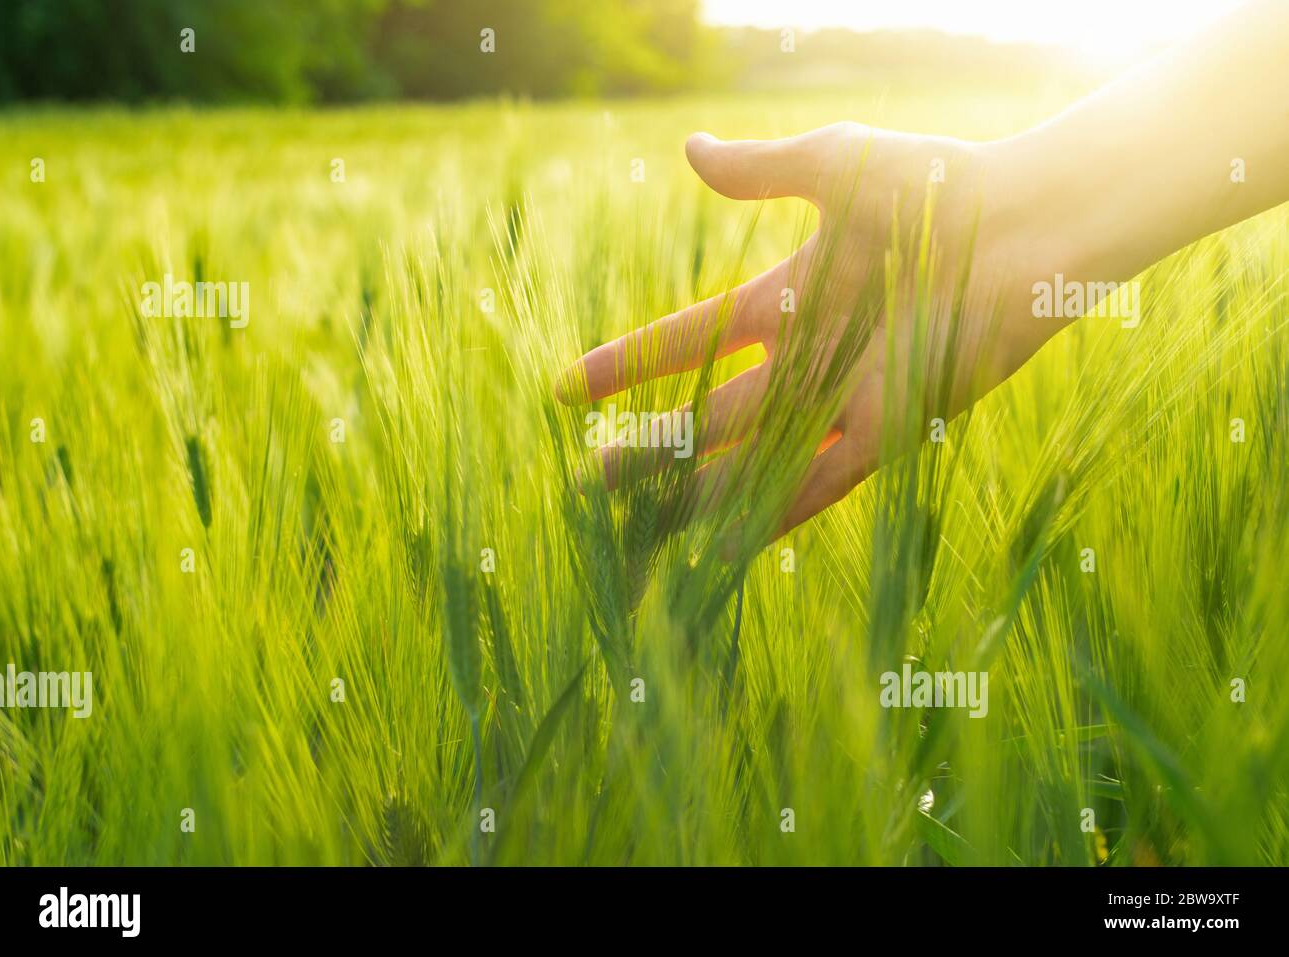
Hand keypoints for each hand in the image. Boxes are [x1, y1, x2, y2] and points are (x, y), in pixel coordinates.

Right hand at [556, 121, 1063, 544]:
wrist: (1029, 226)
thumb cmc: (939, 185)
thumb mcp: (834, 168)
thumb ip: (758, 172)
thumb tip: (687, 149)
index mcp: (786, 299)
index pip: (687, 339)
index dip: (627, 364)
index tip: (567, 388)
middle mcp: (806, 360)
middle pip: (708, 416)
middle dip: (647, 449)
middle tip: (587, 483)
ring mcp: (843, 401)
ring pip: (751, 459)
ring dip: (693, 494)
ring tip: (635, 526)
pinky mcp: (889, 432)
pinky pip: (818, 482)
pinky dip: (772, 514)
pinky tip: (721, 547)